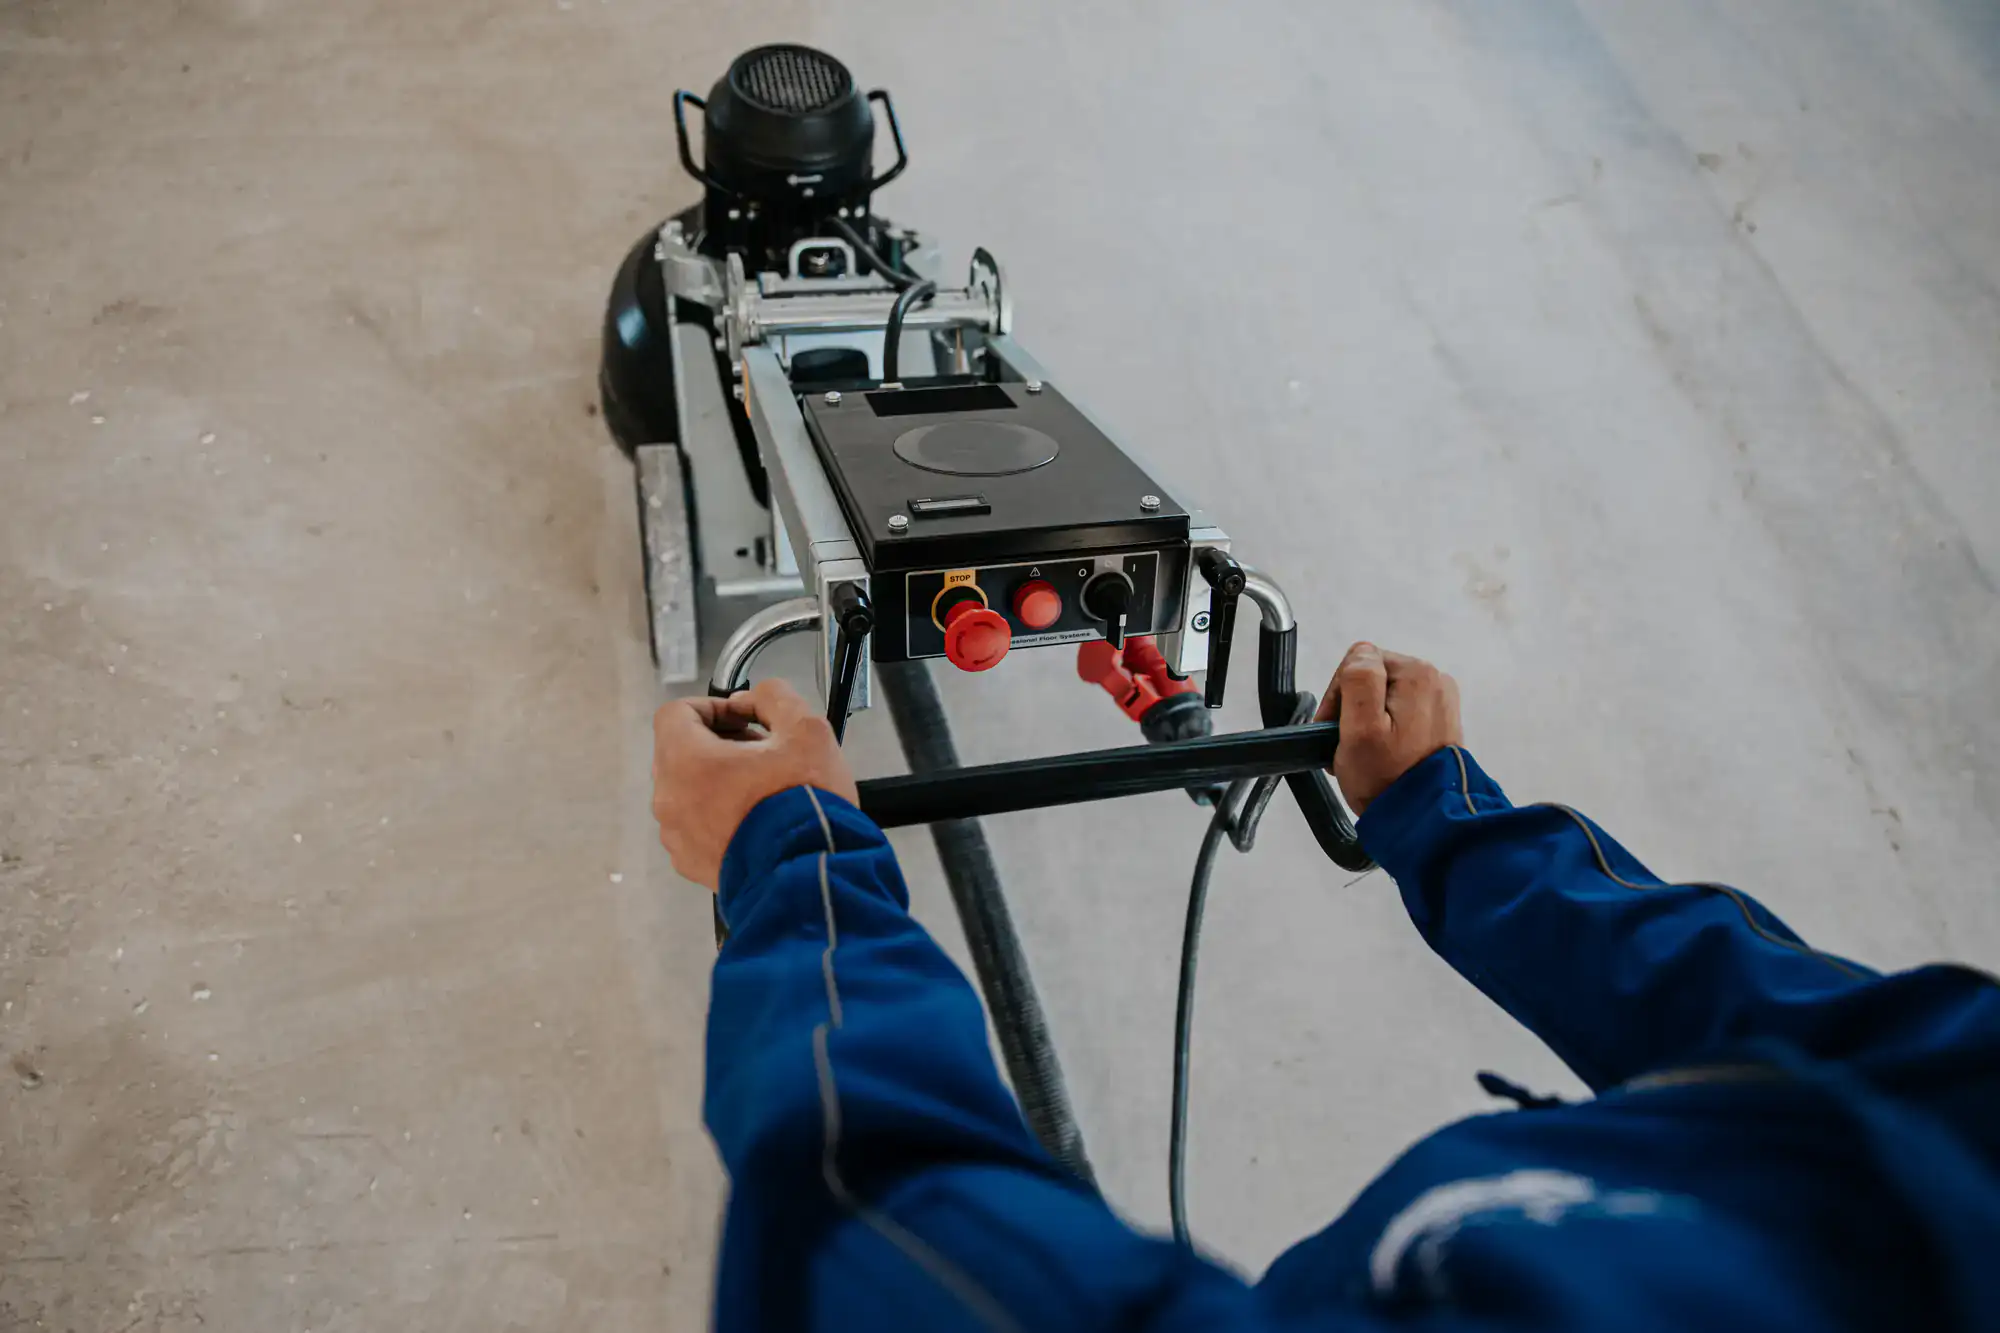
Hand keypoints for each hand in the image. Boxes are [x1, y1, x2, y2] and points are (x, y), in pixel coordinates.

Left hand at [651, 678, 858, 888]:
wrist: (809, 878)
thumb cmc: (804, 806)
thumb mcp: (806, 730)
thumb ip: (774, 698)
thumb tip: (750, 701)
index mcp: (686, 761)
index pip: (676, 713)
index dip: (711, 707)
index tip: (742, 717)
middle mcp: (671, 799)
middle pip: (680, 753)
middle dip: (719, 744)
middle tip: (762, 751)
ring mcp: (677, 836)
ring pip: (689, 792)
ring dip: (719, 782)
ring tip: (764, 789)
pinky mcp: (692, 865)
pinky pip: (697, 828)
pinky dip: (720, 817)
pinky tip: (758, 821)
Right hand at [1315, 643, 1462, 815]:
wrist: (1424, 818)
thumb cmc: (1386, 777)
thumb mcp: (1360, 728)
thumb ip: (1359, 680)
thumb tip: (1362, 654)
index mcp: (1416, 673)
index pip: (1358, 663)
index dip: (1338, 696)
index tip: (1334, 730)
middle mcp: (1434, 679)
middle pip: (1373, 677)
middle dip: (1354, 708)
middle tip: (1348, 745)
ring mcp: (1441, 700)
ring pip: (1385, 696)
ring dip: (1369, 720)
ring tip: (1365, 753)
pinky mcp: (1442, 720)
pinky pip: (1402, 711)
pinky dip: (1388, 728)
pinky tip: (1385, 753)